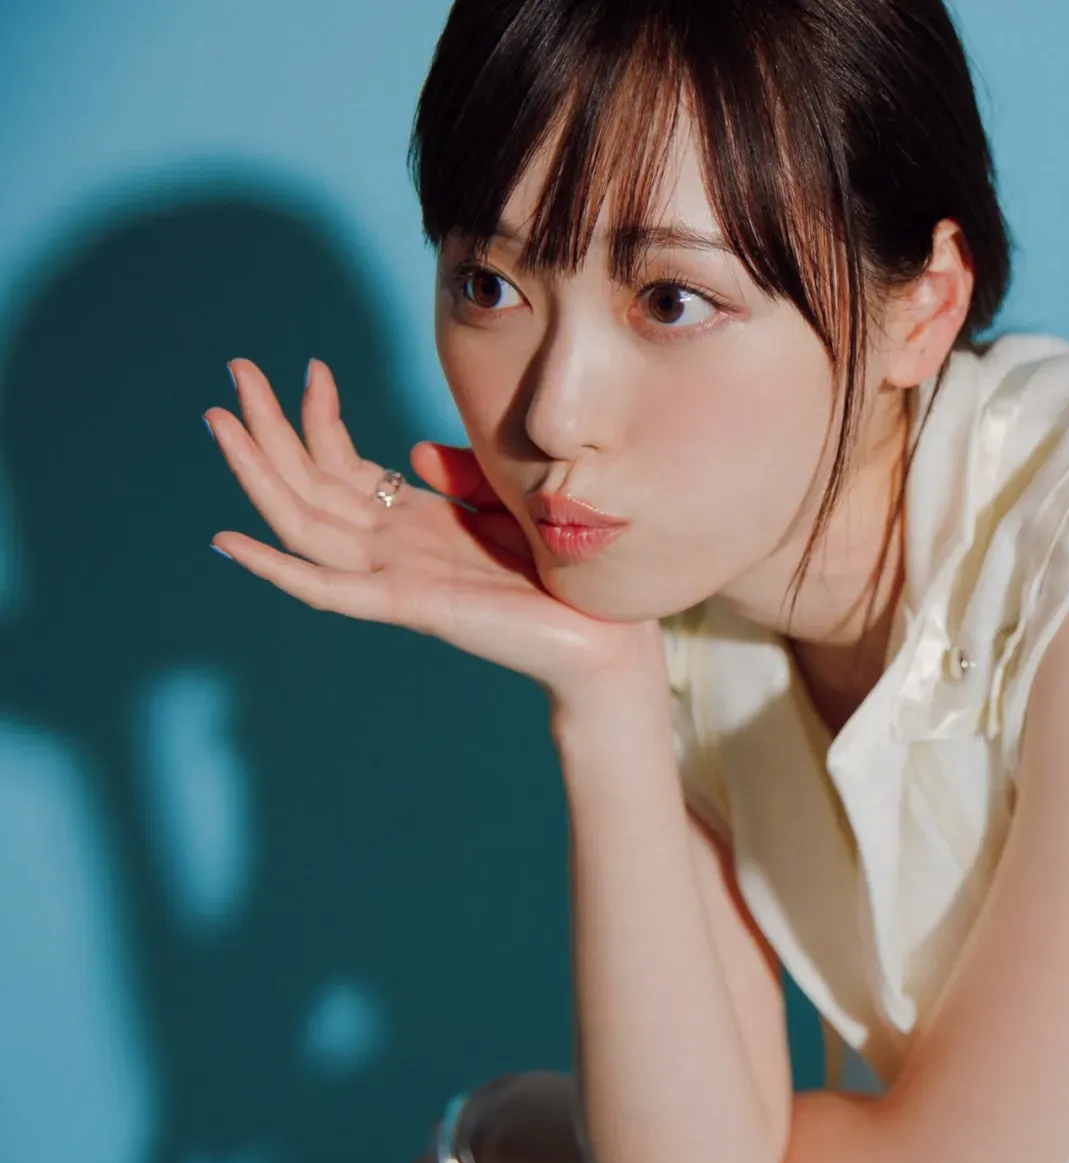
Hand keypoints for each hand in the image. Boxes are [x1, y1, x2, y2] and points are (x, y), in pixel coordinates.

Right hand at [205, 359, 658, 703]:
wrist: (597, 637)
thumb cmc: (554, 573)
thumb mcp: (502, 500)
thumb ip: (458, 475)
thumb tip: (412, 452)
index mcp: (409, 525)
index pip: (339, 467)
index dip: (318, 418)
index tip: (313, 367)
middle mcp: (389, 550)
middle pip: (306, 484)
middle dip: (267, 427)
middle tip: (234, 368)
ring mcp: (391, 579)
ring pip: (302, 523)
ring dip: (256, 473)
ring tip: (219, 420)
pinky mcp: (405, 606)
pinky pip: (326, 588)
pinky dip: (274, 566)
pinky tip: (229, 539)